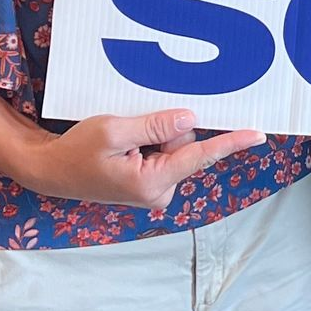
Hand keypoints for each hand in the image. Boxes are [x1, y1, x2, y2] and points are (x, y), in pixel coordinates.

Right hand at [4, 111, 265, 209]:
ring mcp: (155, 189)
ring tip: (121, 140)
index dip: (231, 141)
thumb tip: (190, 119)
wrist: (52, 172)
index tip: (259, 134)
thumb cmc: (76, 151)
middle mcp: (160, 191)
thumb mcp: (113, 130)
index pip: (199, 154)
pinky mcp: (150, 184)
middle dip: (165, 129)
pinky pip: (163, 153)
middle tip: (128, 129)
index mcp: (153, 181)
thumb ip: (154, 125)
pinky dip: (149, 142)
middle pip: (184, 145)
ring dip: (153, 136)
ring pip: (174, 147)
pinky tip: (125, 145)